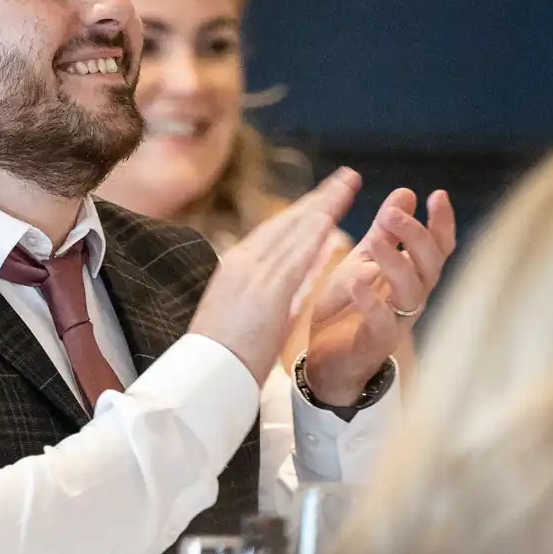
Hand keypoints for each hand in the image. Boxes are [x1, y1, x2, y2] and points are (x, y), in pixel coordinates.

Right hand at [189, 167, 361, 377]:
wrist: (205, 376)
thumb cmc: (226, 355)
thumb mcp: (257, 314)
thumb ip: (287, 291)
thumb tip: (308, 275)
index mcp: (236, 268)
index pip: (276, 231)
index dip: (304, 211)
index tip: (326, 197)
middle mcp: (242, 263)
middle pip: (287, 222)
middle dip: (319, 198)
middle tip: (346, 177)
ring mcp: (252, 275)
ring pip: (294, 232)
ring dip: (323, 206)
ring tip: (347, 185)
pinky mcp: (265, 292)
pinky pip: (294, 256)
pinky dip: (313, 233)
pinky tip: (332, 216)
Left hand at [301, 187, 456, 405]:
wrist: (325, 358)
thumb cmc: (348, 307)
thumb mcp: (365, 260)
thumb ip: (385, 231)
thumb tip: (406, 192)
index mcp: (412, 275)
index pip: (438, 246)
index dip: (441, 222)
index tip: (436, 194)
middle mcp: (413, 296)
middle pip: (430, 263)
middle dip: (415, 235)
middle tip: (392, 213)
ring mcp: (398, 320)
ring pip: (411, 289)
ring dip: (395, 262)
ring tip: (377, 241)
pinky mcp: (377, 342)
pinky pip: (382, 321)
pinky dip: (371, 301)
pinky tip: (357, 283)